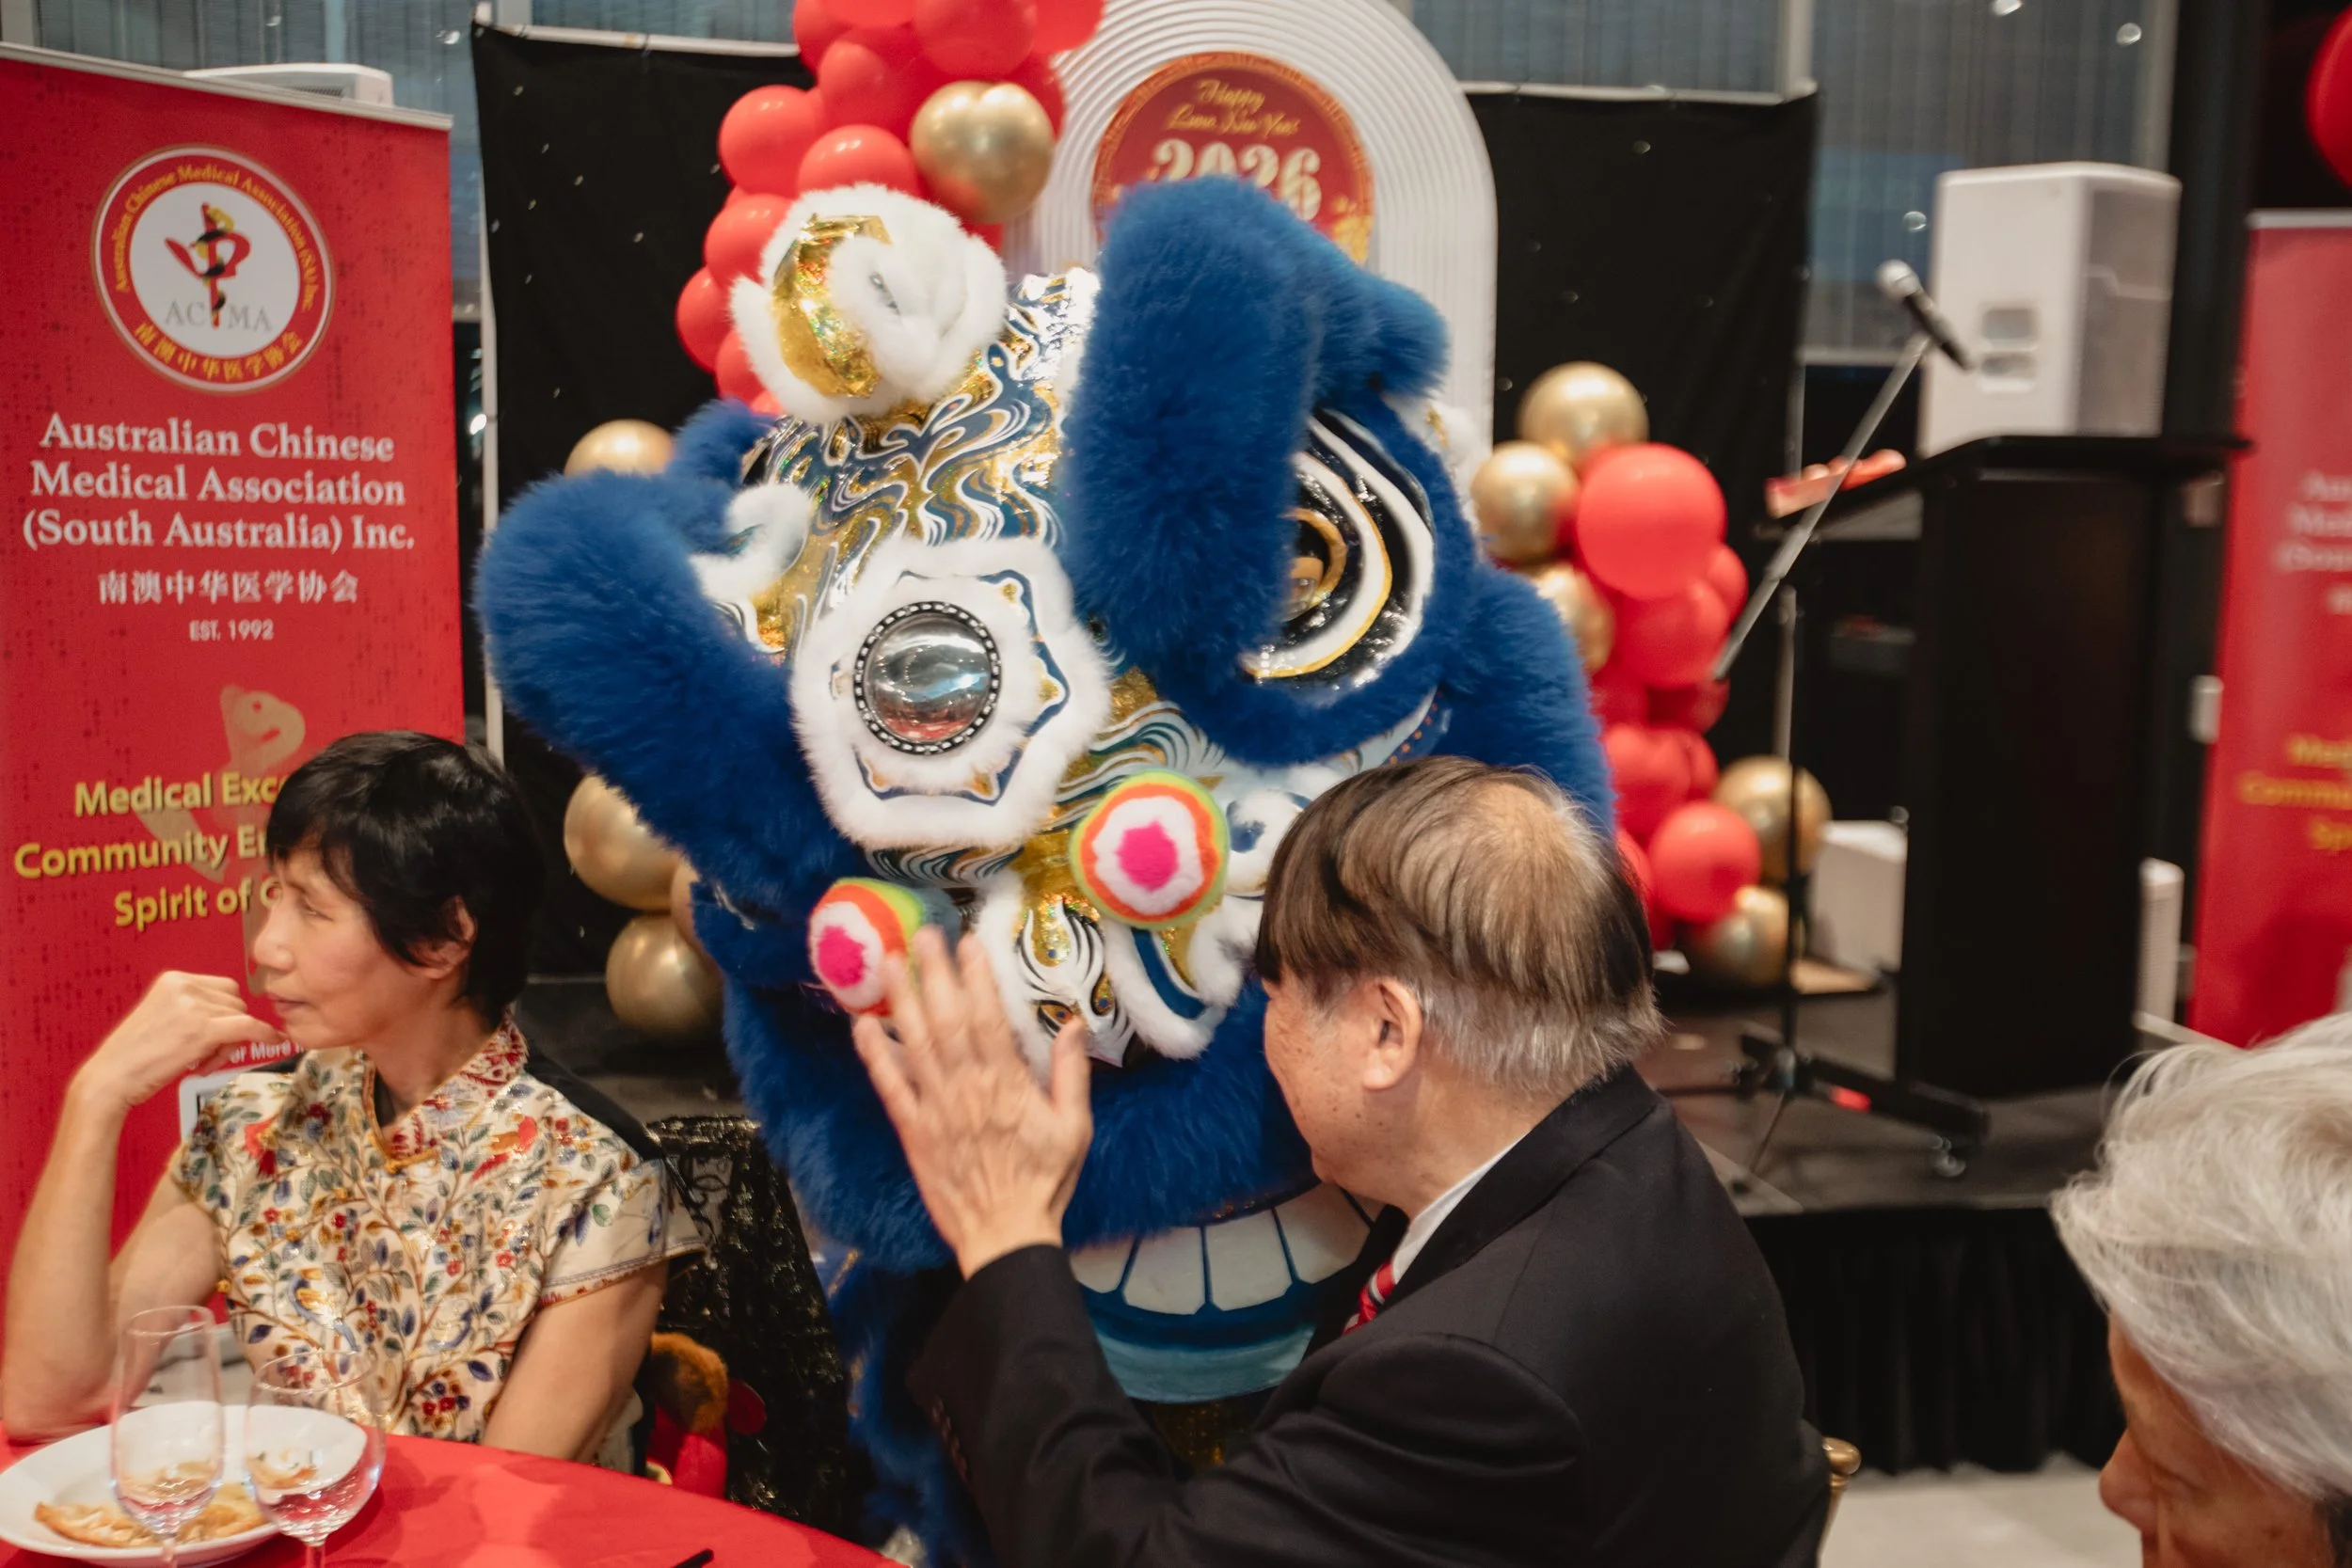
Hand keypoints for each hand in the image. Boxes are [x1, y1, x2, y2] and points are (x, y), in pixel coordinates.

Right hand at [70, 972, 284, 1115]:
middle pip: (235, 1002)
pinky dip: (265, 1034)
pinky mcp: (203, 1029)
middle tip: (205, 1056)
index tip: (210, 1038)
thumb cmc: (137, 1056)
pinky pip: (248, 1027)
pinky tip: (273, 1041)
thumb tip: (244, 1018)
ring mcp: (194, 1006)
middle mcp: (185, 986)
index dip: (225, 1014)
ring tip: (201, 1063)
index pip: (224, 989)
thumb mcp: (166, 1017)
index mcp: (174, 979)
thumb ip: (197, 1008)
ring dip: (230, 1043)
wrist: (110, 1078)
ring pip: (241, 1018)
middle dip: (229, 1029)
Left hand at [852, 927, 1092, 1277]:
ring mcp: (935, 1109)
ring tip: (892, 962)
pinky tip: (862, 1025)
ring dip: (902, 1001)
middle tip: (924, 933)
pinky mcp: (913, 1131)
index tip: (968, 943)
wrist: (1004, 1236)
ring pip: (915, 1044)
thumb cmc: (1045, 1181)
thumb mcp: (1075, 1128)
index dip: (976, 978)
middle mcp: (967, 1089)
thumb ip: (1072, 1075)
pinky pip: (889, 1087)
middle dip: (935, 974)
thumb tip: (1074, 1025)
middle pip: (947, 1020)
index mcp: (1008, 1085)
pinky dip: (874, 1056)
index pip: (989, 1019)